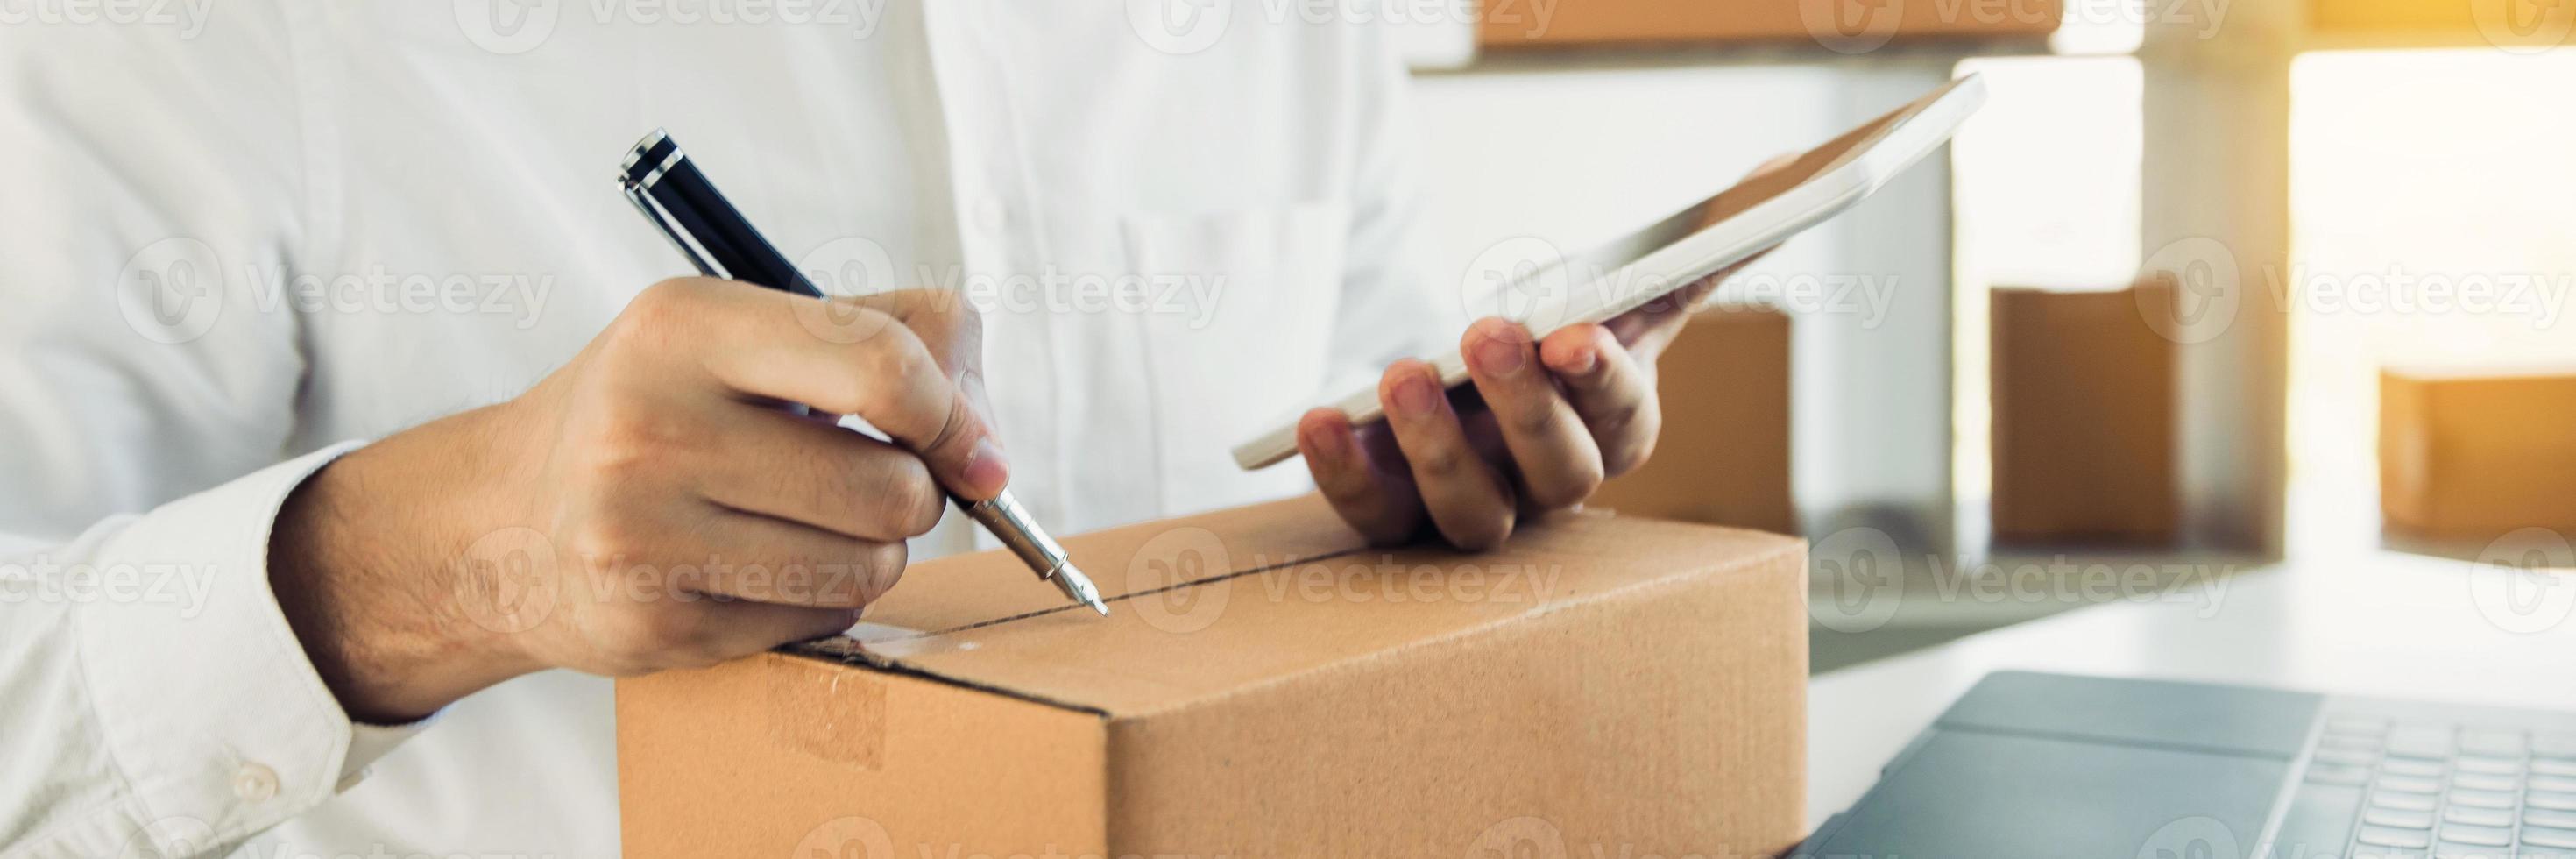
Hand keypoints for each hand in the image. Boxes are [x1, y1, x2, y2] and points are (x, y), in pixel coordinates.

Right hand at [269, 279, 998, 722]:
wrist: (506, 520)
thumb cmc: (668, 410)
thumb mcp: (757, 332)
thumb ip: (904, 343)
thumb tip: (989, 455)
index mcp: (684, 324)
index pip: (880, 366)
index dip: (954, 414)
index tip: (966, 445)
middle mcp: (650, 426)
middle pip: (894, 488)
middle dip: (911, 493)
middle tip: (858, 480)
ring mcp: (641, 535)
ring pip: (869, 567)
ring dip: (870, 552)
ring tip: (803, 522)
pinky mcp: (652, 627)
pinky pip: (820, 624)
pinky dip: (817, 601)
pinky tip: (752, 567)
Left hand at [1298, 157, 1794, 549]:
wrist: (1463, 404)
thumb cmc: (1551, 352)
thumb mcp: (1614, 304)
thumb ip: (1686, 261)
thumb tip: (1784, 175)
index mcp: (1614, 432)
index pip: (1625, 420)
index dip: (1602, 380)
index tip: (1575, 332)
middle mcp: (1551, 489)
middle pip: (1556, 473)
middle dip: (1525, 406)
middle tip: (1487, 333)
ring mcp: (1476, 512)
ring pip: (1472, 514)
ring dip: (1437, 448)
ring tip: (1402, 375)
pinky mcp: (1397, 520)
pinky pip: (1374, 518)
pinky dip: (1345, 475)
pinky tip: (1320, 420)